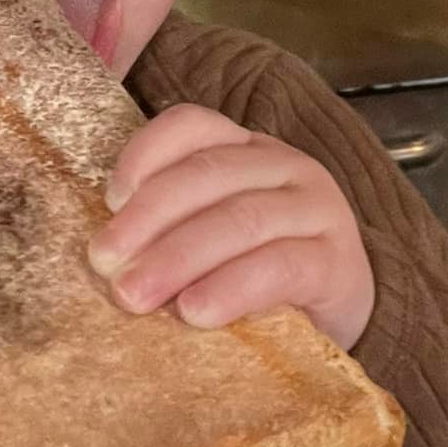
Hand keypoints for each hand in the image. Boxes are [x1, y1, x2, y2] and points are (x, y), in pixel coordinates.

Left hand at [87, 105, 374, 351]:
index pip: (194, 126)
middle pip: (209, 175)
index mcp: (247, 151)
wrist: (342, 320)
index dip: (146, 154)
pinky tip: (195, 312)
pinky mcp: (338, 263)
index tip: (110, 200)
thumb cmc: (259, 279)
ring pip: (241, 219)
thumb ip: (172, 232)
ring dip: (179, 257)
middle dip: (149, 218)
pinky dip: (232, 288)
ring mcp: (318, 211)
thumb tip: (106, 258)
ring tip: (135, 295)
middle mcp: (285, 167)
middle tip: (105, 263)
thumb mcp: (213, 242)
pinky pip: (280, 267)